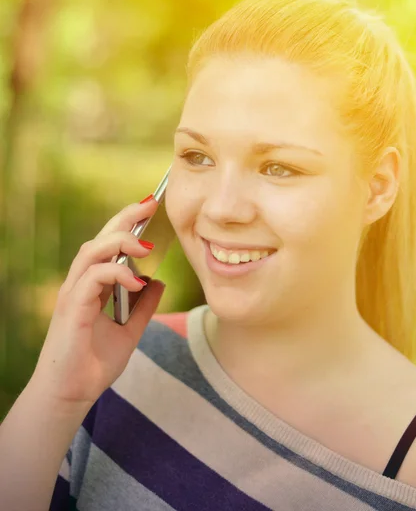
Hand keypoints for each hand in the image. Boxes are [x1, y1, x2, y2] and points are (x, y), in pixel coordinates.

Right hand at [31, 197, 165, 407]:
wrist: (71, 395)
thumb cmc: (94, 364)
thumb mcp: (130, 330)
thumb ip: (143, 306)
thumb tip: (159, 281)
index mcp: (92, 286)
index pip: (108, 245)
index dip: (127, 224)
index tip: (150, 207)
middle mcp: (80, 284)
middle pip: (99, 239)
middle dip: (124, 218)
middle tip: (150, 204)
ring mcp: (73, 294)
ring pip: (92, 252)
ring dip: (120, 242)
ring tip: (147, 246)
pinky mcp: (72, 308)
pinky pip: (92, 278)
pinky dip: (116, 274)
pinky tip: (137, 282)